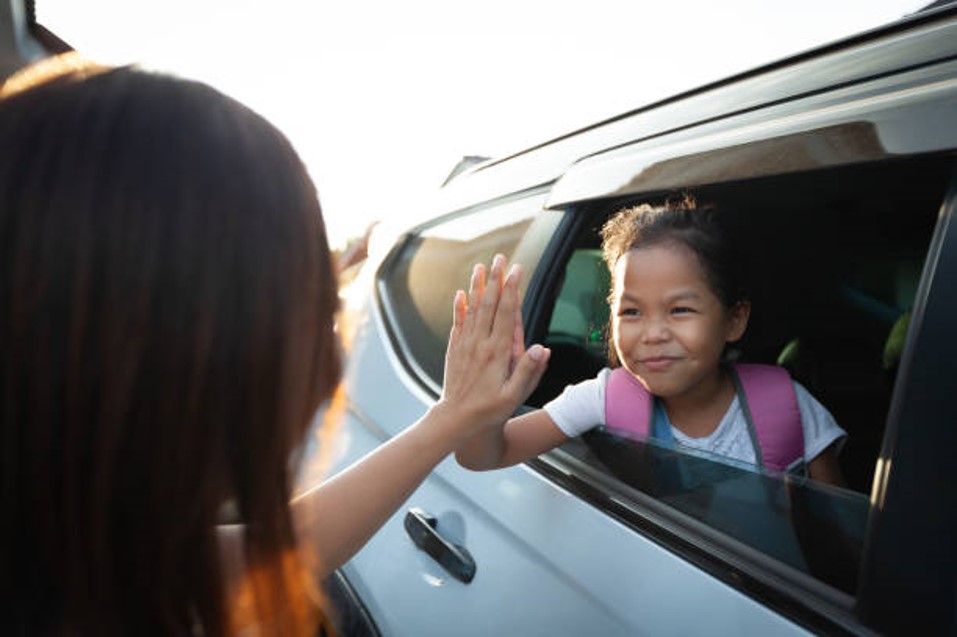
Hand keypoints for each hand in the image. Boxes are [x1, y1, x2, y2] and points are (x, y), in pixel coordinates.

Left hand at [440, 254, 548, 435]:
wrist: (455, 420)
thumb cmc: (489, 410)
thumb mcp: (514, 396)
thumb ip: (528, 371)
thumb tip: (541, 348)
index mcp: (497, 352)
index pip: (506, 313)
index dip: (511, 289)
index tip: (516, 270)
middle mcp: (479, 344)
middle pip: (488, 304)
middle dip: (495, 279)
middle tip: (501, 258)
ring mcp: (465, 345)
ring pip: (472, 309)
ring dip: (477, 286)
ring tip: (481, 267)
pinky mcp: (455, 349)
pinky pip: (458, 322)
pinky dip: (460, 306)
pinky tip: (461, 293)